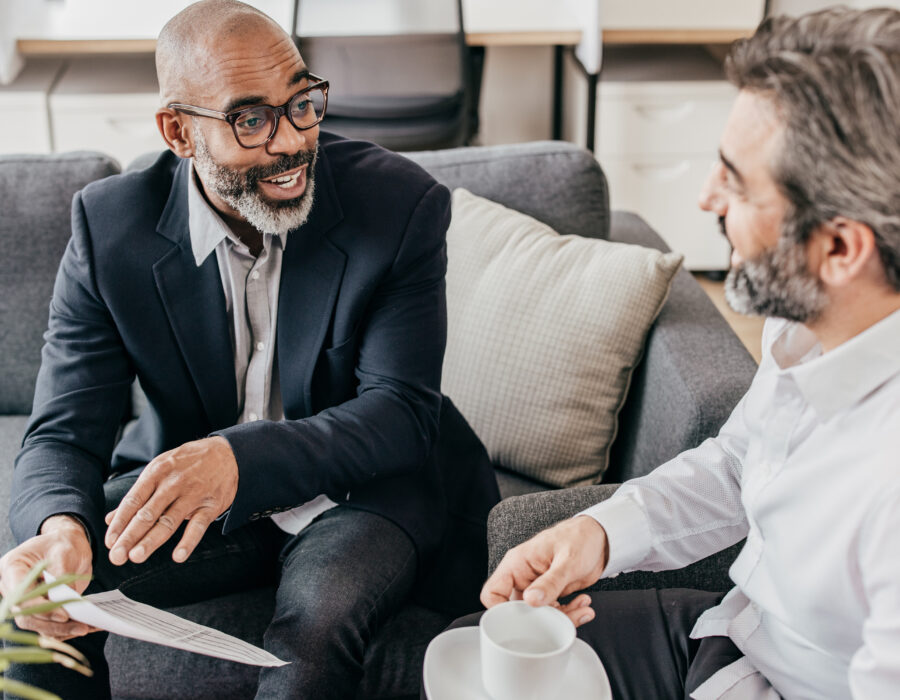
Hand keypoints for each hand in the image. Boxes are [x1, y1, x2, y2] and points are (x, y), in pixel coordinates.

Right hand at [0, 515, 98, 639]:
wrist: (66, 545)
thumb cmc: (63, 543)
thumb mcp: (64, 550)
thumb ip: (61, 574)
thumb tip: (65, 601)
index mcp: (12, 568)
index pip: (20, 596)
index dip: (41, 608)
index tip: (64, 614)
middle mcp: (12, 588)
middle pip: (26, 616)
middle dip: (53, 625)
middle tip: (81, 627)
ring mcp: (24, 601)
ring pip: (36, 625)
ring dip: (61, 630)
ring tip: (86, 628)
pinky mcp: (38, 610)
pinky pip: (47, 625)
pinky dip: (65, 629)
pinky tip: (87, 627)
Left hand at [104, 436, 237, 565]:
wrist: (228, 454)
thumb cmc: (189, 463)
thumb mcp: (161, 469)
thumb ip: (138, 495)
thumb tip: (110, 519)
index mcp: (157, 472)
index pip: (133, 501)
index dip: (120, 522)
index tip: (110, 542)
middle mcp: (173, 483)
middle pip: (148, 513)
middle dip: (130, 536)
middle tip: (117, 556)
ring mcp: (193, 494)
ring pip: (169, 521)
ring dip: (152, 540)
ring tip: (136, 556)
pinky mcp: (211, 505)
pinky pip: (198, 525)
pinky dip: (188, 541)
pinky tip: (178, 556)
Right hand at [480, 516, 608, 626]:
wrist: (599, 537)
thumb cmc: (579, 538)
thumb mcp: (567, 560)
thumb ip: (550, 582)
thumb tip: (531, 601)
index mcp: (517, 564)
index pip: (493, 592)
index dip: (500, 611)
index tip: (522, 621)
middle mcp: (523, 577)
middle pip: (516, 611)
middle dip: (538, 621)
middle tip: (560, 619)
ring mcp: (536, 587)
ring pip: (537, 615)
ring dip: (559, 618)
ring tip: (581, 610)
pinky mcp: (551, 594)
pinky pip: (553, 612)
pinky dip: (569, 614)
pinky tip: (584, 605)